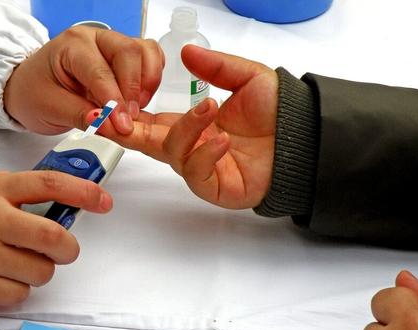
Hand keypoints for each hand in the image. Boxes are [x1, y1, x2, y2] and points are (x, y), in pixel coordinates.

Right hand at [0, 171, 111, 305]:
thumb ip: (11, 195)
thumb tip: (55, 208)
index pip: (49, 184)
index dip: (84, 192)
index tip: (103, 201)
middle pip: (55, 237)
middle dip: (68, 248)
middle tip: (63, 249)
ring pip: (41, 271)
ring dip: (40, 270)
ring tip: (17, 263)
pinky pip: (19, 294)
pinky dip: (18, 289)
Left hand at [4, 26, 163, 135]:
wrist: (28, 89)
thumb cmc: (34, 93)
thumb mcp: (50, 108)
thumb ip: (81, 115)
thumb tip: (109, 123)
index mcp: (72, 45)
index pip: (100, 71)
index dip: (114, 101)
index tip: (122, 126)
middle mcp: (95, 38)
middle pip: (129, 52)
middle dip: (133, 90)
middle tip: (129, 119)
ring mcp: (111, 45)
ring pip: (144, 52)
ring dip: (146, 83)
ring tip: (135, 109)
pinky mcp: (122, 57)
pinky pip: (148, 58)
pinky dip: (150, 78)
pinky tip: (140, 100)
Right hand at [98, 45, 277, 208]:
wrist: (306, 139)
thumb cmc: (280, 113)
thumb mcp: (247, 78)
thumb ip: (216, 66)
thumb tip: (186, 53)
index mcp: (194, 125)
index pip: (151, 122)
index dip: (129, 115)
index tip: (110, 105)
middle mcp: (192, 147)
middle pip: (149, 142)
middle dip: (127, 131)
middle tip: (112, 118)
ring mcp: (202, 168)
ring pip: (173, 153)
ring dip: (186, 129)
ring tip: (211, 108)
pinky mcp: (215, 187)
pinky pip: (197, 173)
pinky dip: (206, 155)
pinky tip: (223, 140)